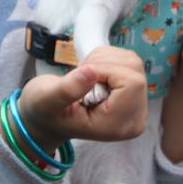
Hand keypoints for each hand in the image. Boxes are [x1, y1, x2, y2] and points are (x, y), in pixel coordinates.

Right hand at [14, 46, 147, 151]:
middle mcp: (134, 118)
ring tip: (84, 75)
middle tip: (80, 75)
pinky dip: (108, 58)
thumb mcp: (46, 100)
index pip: (132, 83)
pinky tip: (92, 73)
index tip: (82, 75)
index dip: (106, 70)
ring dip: (104, 59)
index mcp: (117, 126)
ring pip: (132, 61)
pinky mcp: (134, 91)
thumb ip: (68, 89)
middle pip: (134, 70)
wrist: (47, 117)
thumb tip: (91, 72)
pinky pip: (128, 60)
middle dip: (103, 63)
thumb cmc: (45, 111)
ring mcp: (137, 105)